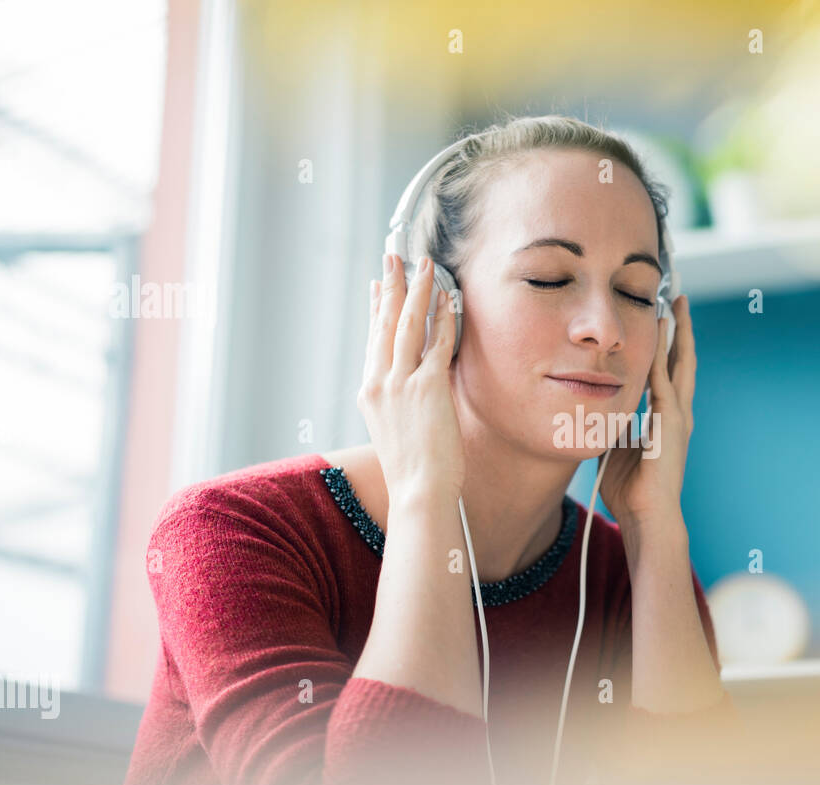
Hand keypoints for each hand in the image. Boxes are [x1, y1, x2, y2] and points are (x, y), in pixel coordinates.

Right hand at [358, 253, 464, 504]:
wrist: (419, 493)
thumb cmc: (415, 472)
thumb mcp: (396, 431)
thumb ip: (400, 403)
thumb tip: (411, 390)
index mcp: (370, 393)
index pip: (373, 340)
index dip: (377, 308)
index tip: (379, 284)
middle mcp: (380, 382)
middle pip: (385, 323)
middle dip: (393, 285)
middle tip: (395, 256)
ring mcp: (401, 384)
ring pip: (408, 324)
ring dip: (417, 290)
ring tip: (423, 264)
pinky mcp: (427, 388)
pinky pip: (437, 342)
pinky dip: (443, 317)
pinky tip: (449, 298)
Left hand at [596, 294, 694, 532]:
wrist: (647, 516)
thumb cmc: (630, 491)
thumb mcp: (617, 449)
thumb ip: (614, 426)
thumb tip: (597, 412)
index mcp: (666, 419)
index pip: (668, 372)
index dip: (666, 345)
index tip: (662, 319)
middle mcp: (677, 413)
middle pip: (682, 361)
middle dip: (680, 329)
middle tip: (679, 299)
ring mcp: (678, 417)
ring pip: (680, 365)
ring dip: (677, 334)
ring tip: (675, 306)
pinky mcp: (670, 423)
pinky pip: (664, 383)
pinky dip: (661, 358)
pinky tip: (658, 335)